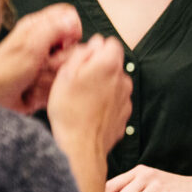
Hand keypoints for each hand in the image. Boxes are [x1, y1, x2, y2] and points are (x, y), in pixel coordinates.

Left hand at [0, 3, 81, 112]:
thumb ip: (53, 28)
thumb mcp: (30, 46)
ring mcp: (47, 61)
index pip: (69, 15)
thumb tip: (72, 19)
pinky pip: (62, 82)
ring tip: (35, 77)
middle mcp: (44, 41)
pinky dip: (49, 87)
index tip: (64, 43)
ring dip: (52, 75)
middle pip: (73, 44)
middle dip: (61, 59)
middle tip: (43, 63)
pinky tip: (35, 88)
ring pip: (69, 65)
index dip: (72, 29)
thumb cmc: (3, 71)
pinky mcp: (48, 78)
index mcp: (38, 26)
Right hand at [47, 34, 131, 156]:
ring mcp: (126, 98)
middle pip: (113, 64)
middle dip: (98, 68)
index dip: (95, 49)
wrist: (81, 148)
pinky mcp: (125, 114)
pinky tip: (90, 112)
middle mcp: (123, 79)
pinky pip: (115, 101)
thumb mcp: (65, 75)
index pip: (111, 43)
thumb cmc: (69, 111)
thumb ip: (83, 54)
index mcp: (109, 65)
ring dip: (102, 86)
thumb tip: (96, 43)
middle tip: (78, 81)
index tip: (83, 60)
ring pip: (114, 83)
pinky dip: (105, 103)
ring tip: (82, 100)